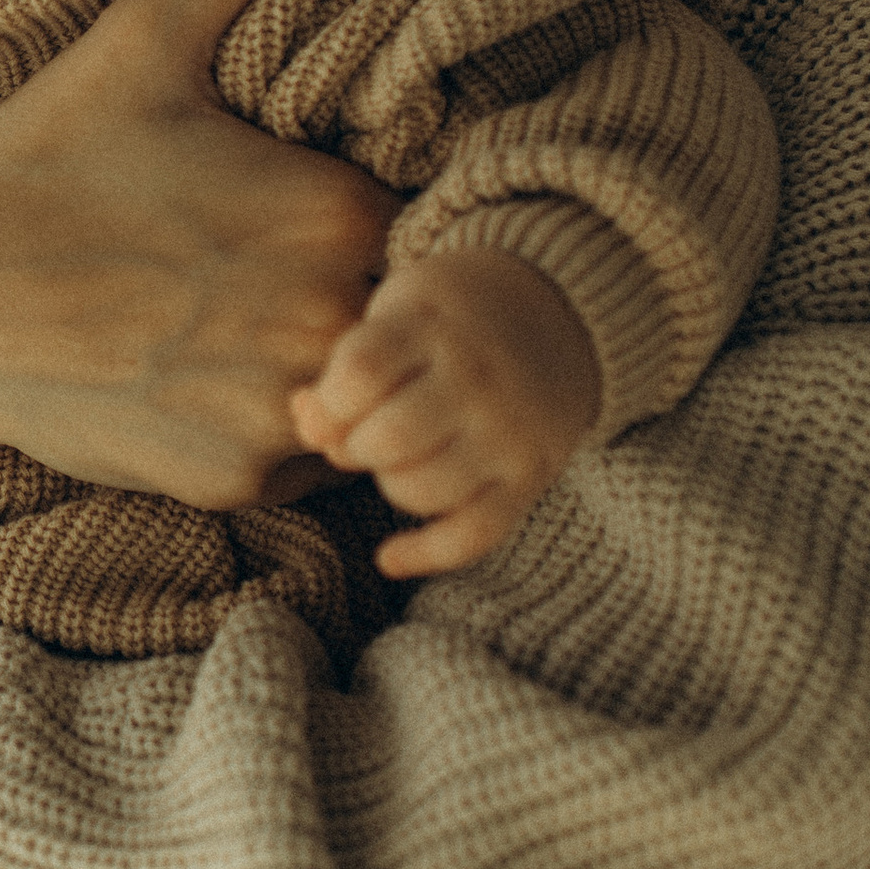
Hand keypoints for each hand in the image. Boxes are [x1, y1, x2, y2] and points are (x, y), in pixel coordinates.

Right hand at [0, 0, 395, 507]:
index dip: (372, 219)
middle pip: (392, 315)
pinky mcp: (232, 477)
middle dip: (349, 298)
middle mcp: (327, 316)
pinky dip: (263, 430)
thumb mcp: (140, 41)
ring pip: (357, 394)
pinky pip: (299, 463)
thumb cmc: (37, 167)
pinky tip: (191, 379)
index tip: (309, 211)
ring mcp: (282, 408)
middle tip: (257, 273)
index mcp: (334, 209)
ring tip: (227, 327)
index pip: (425, 225)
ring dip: (317, 370)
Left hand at [291, 251, 600, 576]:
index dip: (329, 401)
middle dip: (355, 448)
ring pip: (422, 490)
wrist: (560, 311)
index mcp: (433, 325)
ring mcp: (507, 431)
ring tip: (398, 461)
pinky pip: (475, 534)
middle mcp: (477, 378)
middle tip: (365, 434)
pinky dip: (426, 554)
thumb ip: (347, 366)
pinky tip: (389, 557)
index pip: (361, 374)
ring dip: (390, 485)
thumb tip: (309, 426)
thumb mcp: (397, 313)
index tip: (334, 402)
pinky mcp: (530, 475)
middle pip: (388, 439)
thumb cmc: (450, 317)